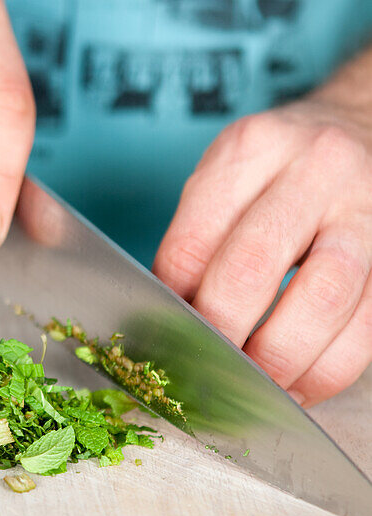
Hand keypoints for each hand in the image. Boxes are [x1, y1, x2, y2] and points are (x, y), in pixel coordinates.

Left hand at [153, 90, 371, 405]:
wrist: (361, 128)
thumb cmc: (278, 171)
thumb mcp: (226, 181)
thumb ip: (195, 246)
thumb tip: (166, 331)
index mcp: (252, 149)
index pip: (192, 245)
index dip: (172, 311)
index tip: (163, 345)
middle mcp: (315, 169)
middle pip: (252, 267)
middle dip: (220, 336)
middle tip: (203, 372)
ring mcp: (364, 211)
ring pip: (322, 301)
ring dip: (278, 360)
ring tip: (252, 387)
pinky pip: (365, 331)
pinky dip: (324, 372)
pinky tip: (295, 386)